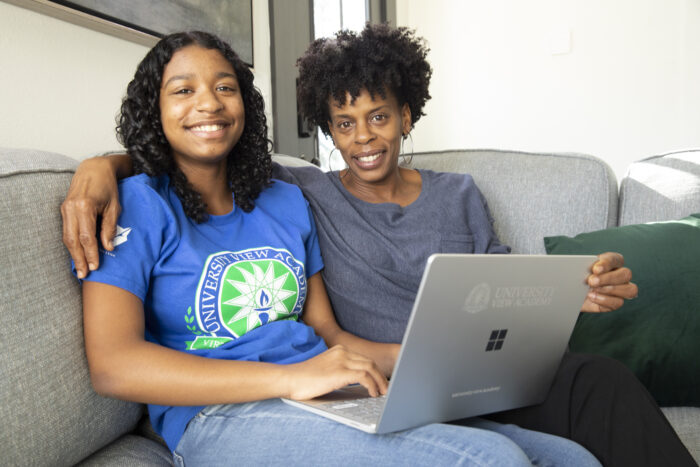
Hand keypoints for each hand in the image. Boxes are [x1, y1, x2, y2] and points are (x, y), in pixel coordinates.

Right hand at [61, 157, 121, 278]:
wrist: (94, 168)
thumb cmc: (108, 186)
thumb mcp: (114, 206)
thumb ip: (110, 227)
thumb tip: (108, 247)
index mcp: (85, 207)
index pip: (87, 237)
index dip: (91, 254)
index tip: (95, 267)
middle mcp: (71, 208)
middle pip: (73, 240)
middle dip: (79, 259)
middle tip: (84, 274)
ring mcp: (65, 208)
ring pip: (67, 236)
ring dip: (73, 254)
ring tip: (79, 269)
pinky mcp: (63, 208)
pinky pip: (66, 230)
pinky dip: (71, 244)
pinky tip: (76, 254)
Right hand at [283, 345, 388, 399]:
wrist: (290, 379)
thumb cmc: (305, 379)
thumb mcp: (326, 369)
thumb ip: (341, 370)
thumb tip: (359, 383)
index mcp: (339, 350)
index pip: (364, 359)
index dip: (376, 371)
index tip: (381, 382)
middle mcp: (342, 352)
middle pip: (371, 362)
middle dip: (381, 376)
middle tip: (386, 389)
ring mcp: (342, 360)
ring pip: (371, 368)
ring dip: (380, 382)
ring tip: (383, 393)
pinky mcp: (340, 372)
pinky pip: (364, 377)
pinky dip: (372, 385)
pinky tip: (372, 393)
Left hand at [581, 252, 637, 312]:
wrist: (570, 293)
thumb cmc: (576, 277)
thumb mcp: (576, 269)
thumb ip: (581, 265)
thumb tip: (579, 265)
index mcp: (612, 262)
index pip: (616, 259)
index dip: (607, 264)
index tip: (595, 269)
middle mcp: (620, 275)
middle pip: (626, 274)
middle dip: (608, 278)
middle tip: (591, 281)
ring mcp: (620, 290)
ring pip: (629, 290)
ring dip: (610, 290)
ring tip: (593, 290)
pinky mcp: (614, 302)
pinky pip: (618, 302)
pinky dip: (605, 300)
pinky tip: (592, 297)